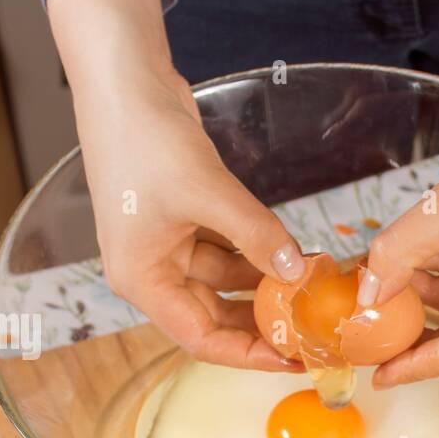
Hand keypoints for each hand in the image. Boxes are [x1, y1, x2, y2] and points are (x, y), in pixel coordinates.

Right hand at [48, 0, 303, 369]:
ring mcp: (168, 242)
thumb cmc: (144, 138)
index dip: (247, 354)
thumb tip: (299, 272)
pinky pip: (228, 248)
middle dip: (261, 323)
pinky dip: (258, 251)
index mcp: (141, 279)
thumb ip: (256, 235)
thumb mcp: (208, 192)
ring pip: (225, 280)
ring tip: (314, 291)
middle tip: (312, 331)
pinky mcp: (185, 216)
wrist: (125, 79)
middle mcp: (152, 269)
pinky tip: (296, 255)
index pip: (200, 339)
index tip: (291, 359)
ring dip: (265, 284)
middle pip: (214, 315)